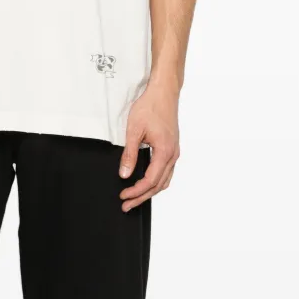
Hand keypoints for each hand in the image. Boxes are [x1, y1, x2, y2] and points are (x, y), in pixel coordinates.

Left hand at [118, 82, 180, 211]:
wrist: (164, 92)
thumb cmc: (150, 107)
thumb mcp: (134, 130)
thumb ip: (129, 154)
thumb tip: (124, 174)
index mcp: (164, 151)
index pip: (150, 180)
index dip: (136, 191)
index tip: (124, 197)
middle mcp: (173, 154)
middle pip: (158, 185)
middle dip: (141, 197)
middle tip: (126, 206)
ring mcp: (174, 152)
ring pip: (164, 180)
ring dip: (149, 191)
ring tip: (134, 199)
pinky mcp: (172, 148)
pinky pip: (166, 172)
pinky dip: (156, 182)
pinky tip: (146, 184)